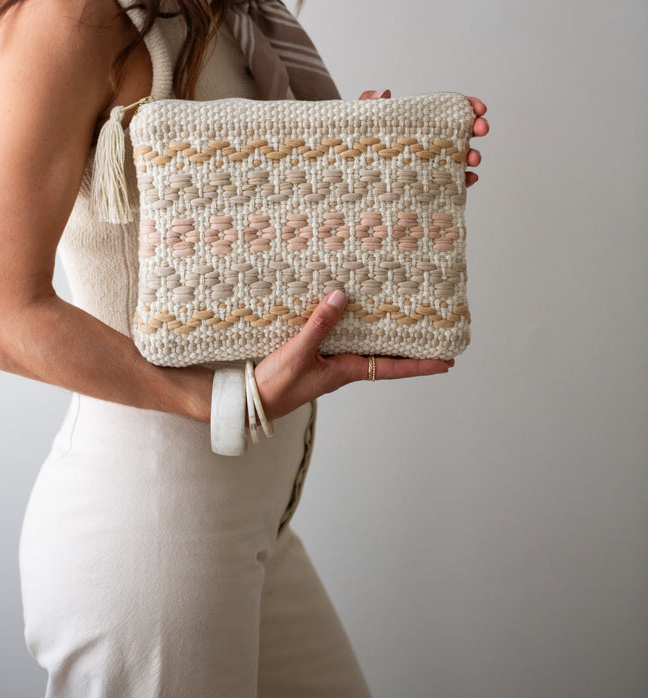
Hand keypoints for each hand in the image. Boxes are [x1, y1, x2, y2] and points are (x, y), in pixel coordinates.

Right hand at [254, 289, 453, 420]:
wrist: (251, 401)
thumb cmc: (276, 384)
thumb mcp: (299, 352)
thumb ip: (320, 324)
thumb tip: (343, 297)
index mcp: (347, 371)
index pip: (393, 368)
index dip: (421, 365)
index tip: (446, 363)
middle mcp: (344, 368)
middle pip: (385, 358)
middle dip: (411, 350)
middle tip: (436, 339)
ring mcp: (330, 364)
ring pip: (365, 349)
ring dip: (385, 339)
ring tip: (404, 323)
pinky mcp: (314, 358)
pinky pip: (344, 342)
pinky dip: (355, 330)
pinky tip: (353, 318)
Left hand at [360, 88, 488, 187]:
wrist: (349, 168)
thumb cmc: (360, 140)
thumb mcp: (362, 119)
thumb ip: (370, 102)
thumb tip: (384, 93)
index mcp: (420, 120)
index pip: (450, 109)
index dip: (469, 105)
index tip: (479, 108)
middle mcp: (430, 140)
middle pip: (463, 131)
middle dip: (477, 127)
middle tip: (481, 128)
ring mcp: (431, 162)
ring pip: (461, 156)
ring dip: (472, 155)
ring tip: (472, 158)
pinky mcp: (429, 183)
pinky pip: (452, 181)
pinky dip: (465, 180)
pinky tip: (469, 177)